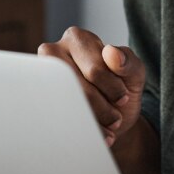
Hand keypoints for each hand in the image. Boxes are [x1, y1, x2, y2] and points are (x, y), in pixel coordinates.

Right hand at [37, 27, 145, 145]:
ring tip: (107, 127)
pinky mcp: (40, 102)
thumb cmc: (120, 89)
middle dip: (102, 108)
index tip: (123, 97)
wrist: (111, 119)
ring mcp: (42, 78)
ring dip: (92, 121)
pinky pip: (57, 119)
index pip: (95, 69)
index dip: (113, 89)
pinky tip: (95, 135)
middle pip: (78, 88)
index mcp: (77, 38)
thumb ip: (129, 61)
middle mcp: (53, 52)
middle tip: (116, 118)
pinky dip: (80, 131)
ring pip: (66, 105)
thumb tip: (111, 52)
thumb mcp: (134, 74)